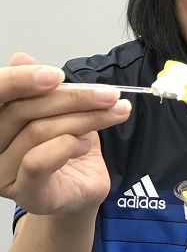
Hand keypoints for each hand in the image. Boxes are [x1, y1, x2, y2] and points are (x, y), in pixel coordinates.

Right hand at [0, 52, 130, 213]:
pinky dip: (70, 145)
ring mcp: (3, 174)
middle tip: (110, 95)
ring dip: (85, 119)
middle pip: (23, 110)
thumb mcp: (61, 108)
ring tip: (112, 115)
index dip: (22, 79)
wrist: (83, 185)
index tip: (58, 74)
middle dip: (73, 98)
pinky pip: (38, 161)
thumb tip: (21, 57)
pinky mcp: (25, 194)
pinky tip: (87, 143)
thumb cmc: (68, 145)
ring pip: (39, 131)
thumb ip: (42, 87)